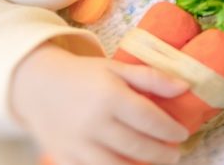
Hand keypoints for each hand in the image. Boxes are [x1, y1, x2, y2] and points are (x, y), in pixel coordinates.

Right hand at [10, 43, 189, 164]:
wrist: (38, 86)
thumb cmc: (84, 76)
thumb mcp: (116, 68)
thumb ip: (151, 78)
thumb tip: (185, 87)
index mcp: (109, 96)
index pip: (150, 119)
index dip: (170, 130)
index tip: (183, 134)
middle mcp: (94, 122)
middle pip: (138, 146)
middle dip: (162, 154)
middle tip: (175, 154)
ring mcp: (78, 145)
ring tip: (155, 161)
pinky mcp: (65, 159)